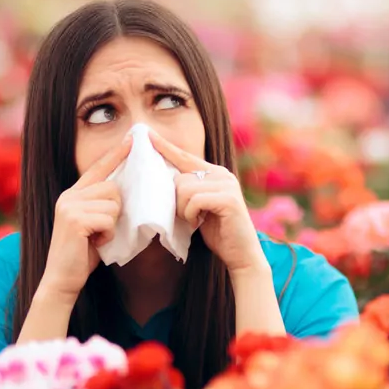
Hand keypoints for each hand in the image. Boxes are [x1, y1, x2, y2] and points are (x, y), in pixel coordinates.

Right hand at [37, 136, 131, 301]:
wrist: (62, 279)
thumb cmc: (82, 254)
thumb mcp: (93, 224)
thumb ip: (102, 206)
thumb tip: (125, 192)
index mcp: (73, 194)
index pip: (98, 168)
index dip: (116, 153)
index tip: (132, 139)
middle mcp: (69, 196)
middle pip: (113, 188)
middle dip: (116, 211)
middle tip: (102, 230)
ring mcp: (70, 206)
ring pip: (113, 204)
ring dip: (112, 225)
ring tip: (97, 237)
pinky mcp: (74, 219)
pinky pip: (108, 219)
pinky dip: (108, 234)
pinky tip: (95, 243)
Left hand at [150, 131, 266, 274]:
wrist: (242, 254)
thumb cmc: (218, 232)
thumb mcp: (199, 207)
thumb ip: (188, 191)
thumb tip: (163, 179)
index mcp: (215, 173)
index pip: (185, 157)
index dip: (165, 147)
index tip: (147, 134)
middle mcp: (222, 174)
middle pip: (179, 177)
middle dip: (177, 201)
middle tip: (189, 216)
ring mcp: (227, 185)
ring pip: (184, 189)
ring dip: (183, 210)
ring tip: (195, 220)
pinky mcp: (228, 199)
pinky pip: (195, 200)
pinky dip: (191, 214)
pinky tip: (199, 222)